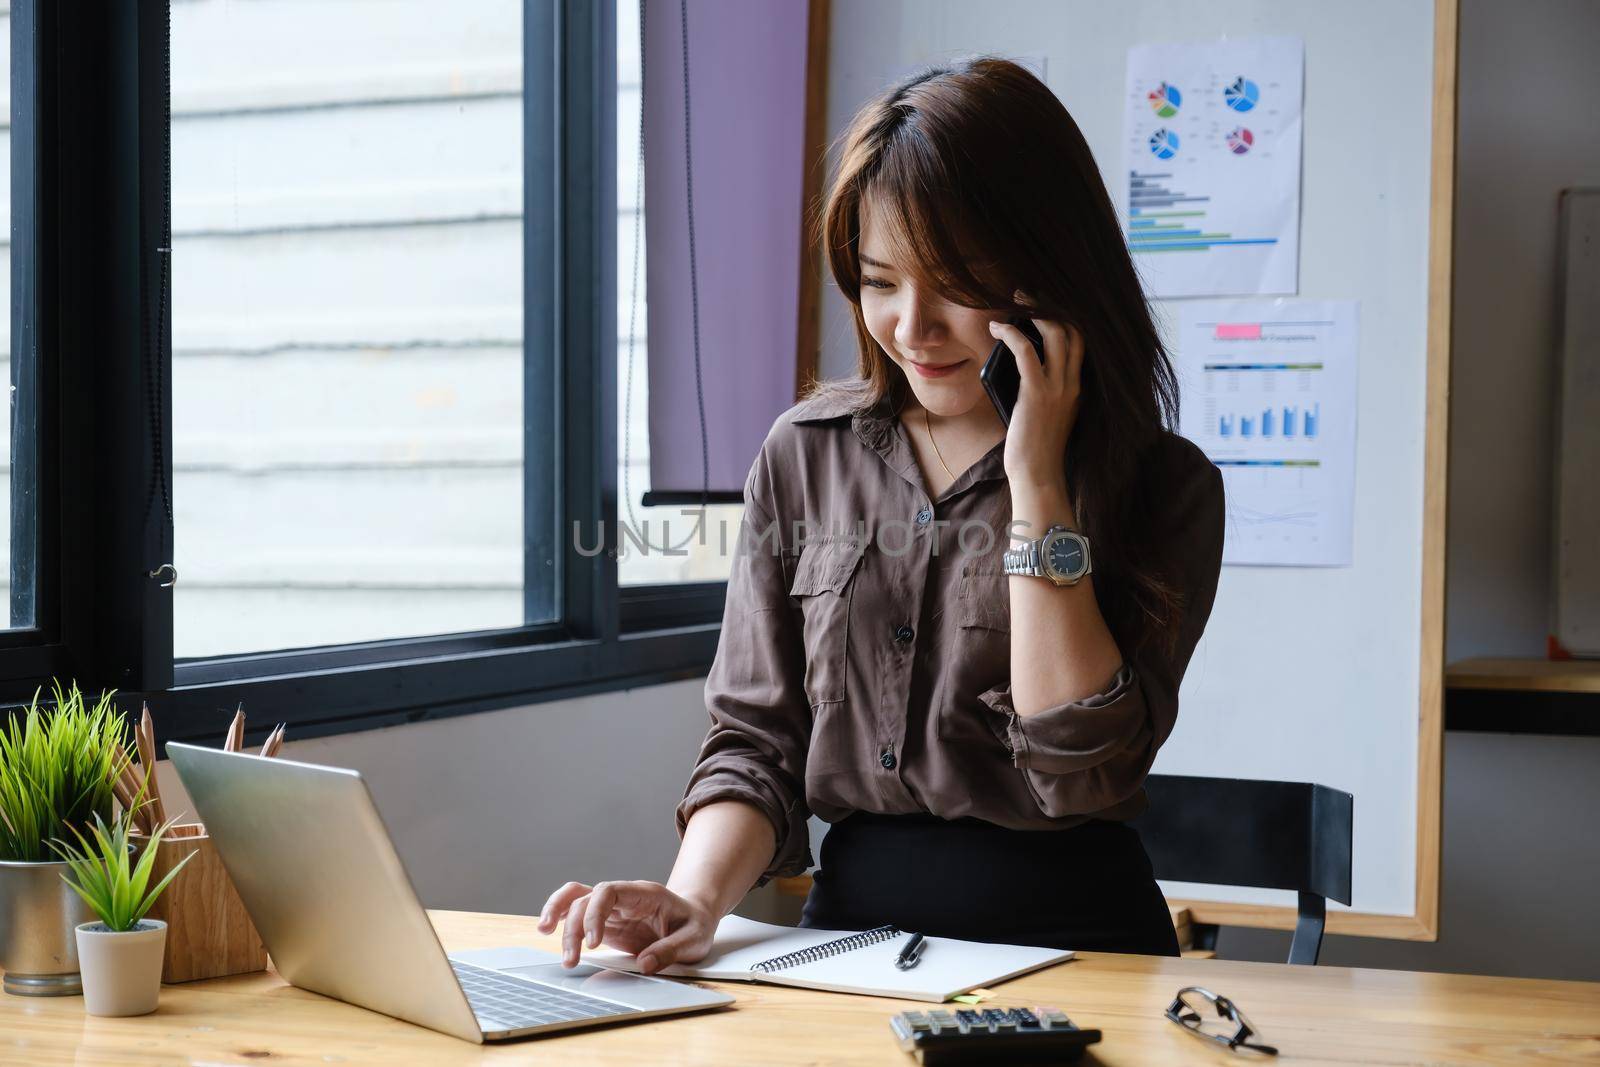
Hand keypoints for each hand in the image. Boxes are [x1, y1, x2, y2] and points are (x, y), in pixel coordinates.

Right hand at [535, 879, 717, 973]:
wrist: (693, 917)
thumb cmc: (694, 925)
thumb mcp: (694, 939)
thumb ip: (671, 950)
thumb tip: (645, 964)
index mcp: (644, 894)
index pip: (608, 891)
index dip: (595, 914)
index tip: (594, 943)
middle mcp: (623, 896)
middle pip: (587, 899)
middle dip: (573, 928)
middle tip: (572, 960)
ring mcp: (612, 908)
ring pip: (575, 899)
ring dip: (558, 916)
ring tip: (544, 934)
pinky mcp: (606, 921)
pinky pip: (577, 910)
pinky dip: (560, 915)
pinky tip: (547, 927)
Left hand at [989, 289, 1083, 492]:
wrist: (1038, 475)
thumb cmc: (1035, 449)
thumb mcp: (1045, 413)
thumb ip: (1041, 389)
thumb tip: (1018, 364)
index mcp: (1078, 388)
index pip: (1081, 342)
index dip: (1065, 317)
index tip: (1044, 303)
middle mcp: (1073, 384)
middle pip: (1073, 330)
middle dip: (1052, 305)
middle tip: (1028, 293)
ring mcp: (1058, 388)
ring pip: (1055, 334)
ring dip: (1033, 311)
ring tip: (1013, 301)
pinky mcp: (1037, 393)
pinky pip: (1026, 352)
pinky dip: (1010, 335)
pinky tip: (997, 329)